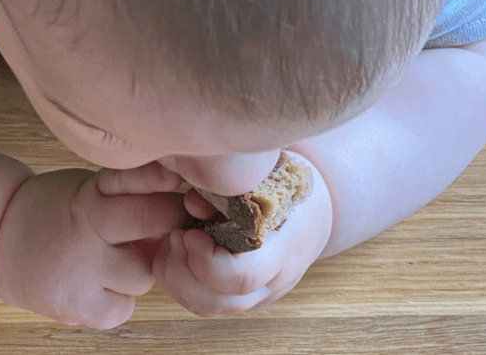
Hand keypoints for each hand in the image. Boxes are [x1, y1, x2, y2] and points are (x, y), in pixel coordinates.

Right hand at [0, 162, 190, 328]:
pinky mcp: (77, 311)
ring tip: (110, 254)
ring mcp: (80, 279)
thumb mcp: (89, 186)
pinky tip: (97, 280)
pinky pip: (124, 307)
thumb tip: (191, 200)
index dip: (172, 193)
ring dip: (138, 265)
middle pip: (156, 226)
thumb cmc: (55, 208)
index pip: (152, 196)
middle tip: (155, 222)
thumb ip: (132, 194)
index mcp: (88, 201)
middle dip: (166, 223)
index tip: (179, 189)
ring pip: (144, 275)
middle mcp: (85, 239)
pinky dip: (118, 296)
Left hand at [153, 152, 332, 316]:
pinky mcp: (241, 297)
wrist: (313, 213)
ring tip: (173, 242)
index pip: (243, 276)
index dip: (207, 261)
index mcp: (285, 248)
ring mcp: (257, 294)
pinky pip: (202, 304)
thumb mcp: (266, 176)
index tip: (189, 232)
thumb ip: (229, 189)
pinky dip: (178, 283)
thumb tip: (191, 202)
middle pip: (219, 301)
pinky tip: (175, 253)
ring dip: (176, 279)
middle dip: (183, 272)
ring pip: (206, 308)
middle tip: (175, 235)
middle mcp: (272, 280)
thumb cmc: (287, 186)